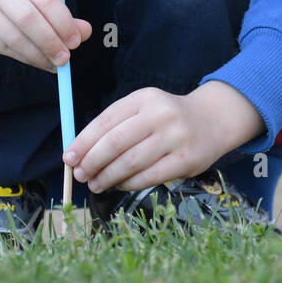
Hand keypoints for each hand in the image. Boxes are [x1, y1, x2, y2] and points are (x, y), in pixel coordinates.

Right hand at [0, 0, 91, 70]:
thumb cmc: (17, 0)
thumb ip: (63, 14)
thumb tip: (85, 32)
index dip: (63, 22)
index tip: (76, 40)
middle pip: (28, 18)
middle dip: (50, 41)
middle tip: (66, 57)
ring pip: (15, 38)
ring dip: (39, 55)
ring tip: (56, 64)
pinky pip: (6, 50)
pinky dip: (28, 59)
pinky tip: (41, 63)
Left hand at [62, 82, 264, 192]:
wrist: (212, 120)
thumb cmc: (167, 118)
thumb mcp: (143, 108)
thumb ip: (115, 125)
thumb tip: (79, 153)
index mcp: (144, 98)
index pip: (106, 121)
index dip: (83, 142)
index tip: (68, 158)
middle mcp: (160, 114)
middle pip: (116, 142)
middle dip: (92, 162)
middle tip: (80, 175)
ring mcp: (175, 137)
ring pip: (131, 162)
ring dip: (107, 177)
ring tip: (96, 184)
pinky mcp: (186, 160)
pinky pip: (148, 176)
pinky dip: (128, 184)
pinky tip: (119, 184)